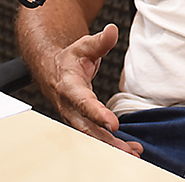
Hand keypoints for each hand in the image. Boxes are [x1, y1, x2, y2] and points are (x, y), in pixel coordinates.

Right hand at [47, 24, 142, 156]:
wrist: (52, 70)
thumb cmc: (69, 60)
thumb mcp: (83, 46)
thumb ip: (99, 41)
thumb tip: (112, 31)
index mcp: (69, 87)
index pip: (83, 102)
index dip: (97, 113)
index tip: (113, 123)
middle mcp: (70, 107)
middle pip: (87, 127)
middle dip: (107, 140)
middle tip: (127, 149)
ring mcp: (75, 117)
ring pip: (92, 136)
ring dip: (111, 146)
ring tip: (132, 152)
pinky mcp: (81, 122)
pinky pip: (95, 136)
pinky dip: (110, 144)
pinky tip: (128, 148)